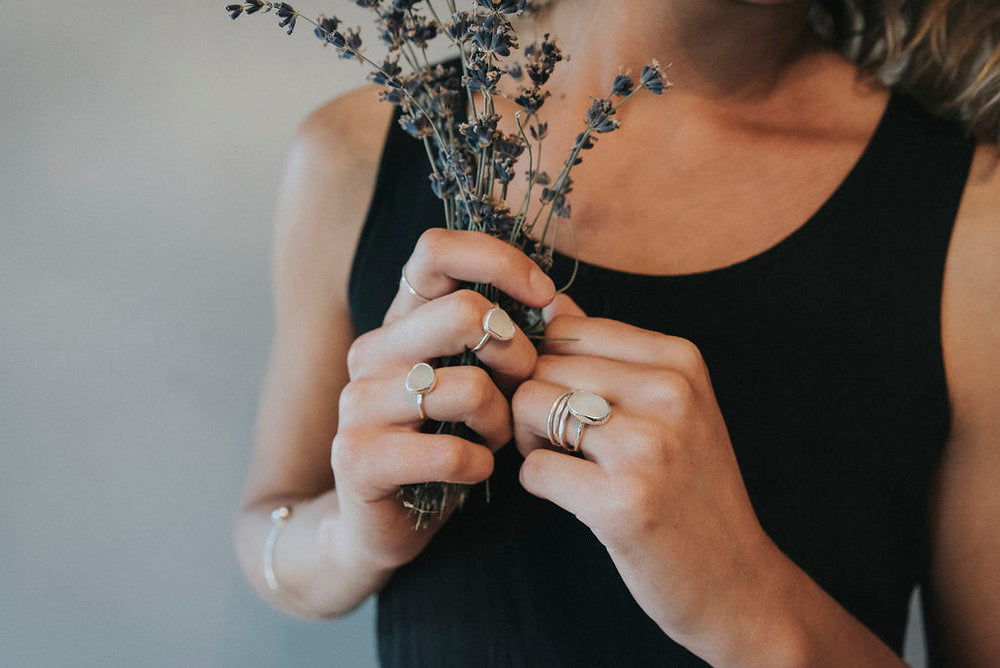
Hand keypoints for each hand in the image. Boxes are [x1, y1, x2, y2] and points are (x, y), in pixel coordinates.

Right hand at [331, 228, 554, 570]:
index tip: (542, 298)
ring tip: (492, 439)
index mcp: (402, 320)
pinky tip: (475, 471)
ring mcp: (359, 402)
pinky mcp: (359, 456)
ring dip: (500, 421)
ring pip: (466, 387)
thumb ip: (515, 338)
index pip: (436, 250)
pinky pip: (452, 452)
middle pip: (463, 313)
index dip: (497, 261)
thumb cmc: (447, 441)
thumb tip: (561, 301)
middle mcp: (373, 350)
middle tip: (521, 392)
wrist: (386, 521)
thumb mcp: (484, 380)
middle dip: (517, 356)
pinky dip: (480, 465)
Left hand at [512, 294, 780, 660]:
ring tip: (564, 464)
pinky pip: (534, 469)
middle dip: (532, 404)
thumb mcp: (670, 406)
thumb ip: (610, 353)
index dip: (546, 364)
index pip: (568, 328)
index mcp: (680, 360)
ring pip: (528, 406)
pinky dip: (539, 484)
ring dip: (528, 440)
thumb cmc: (691, 489)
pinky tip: (574, 497)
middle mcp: (668, 393)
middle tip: (559, 442)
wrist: (737, 581)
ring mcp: (648, 447)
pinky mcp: (624, 502)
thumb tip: (551, 302)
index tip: (562, 400)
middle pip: (541, 365)